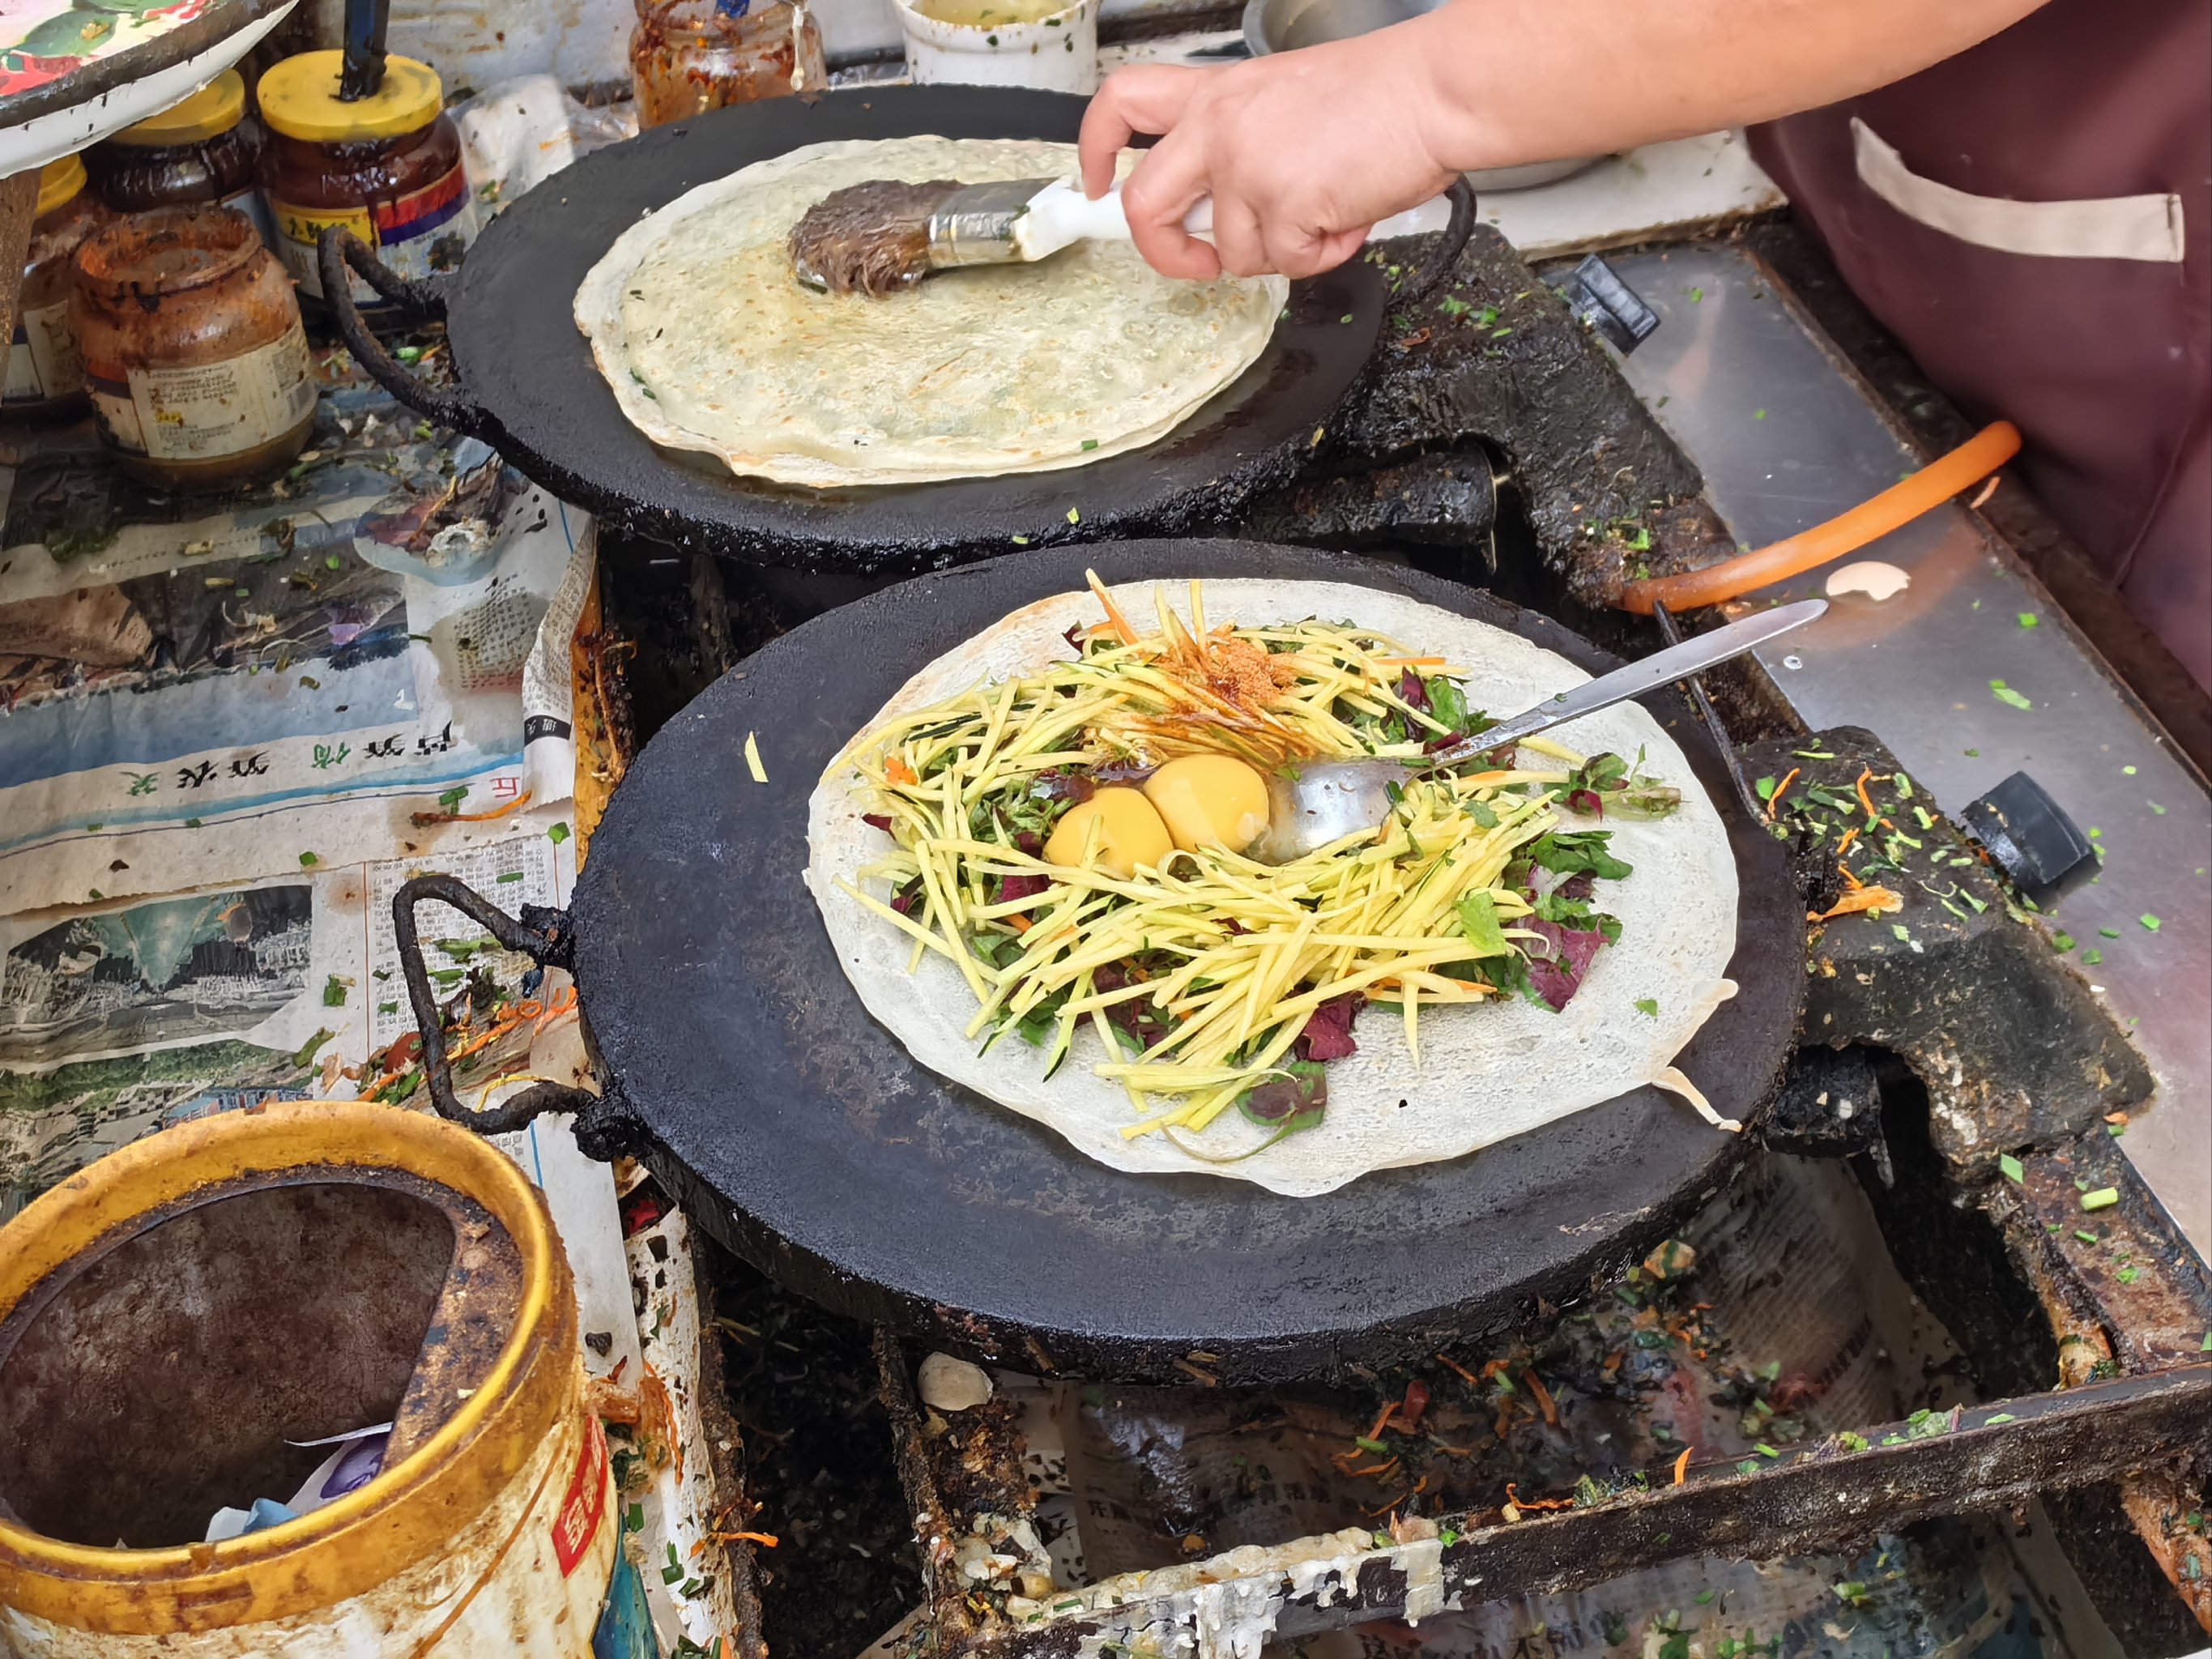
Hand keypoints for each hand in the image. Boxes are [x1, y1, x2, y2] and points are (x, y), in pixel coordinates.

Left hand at [1078, 31, 1460, 280]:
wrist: (1432, 92)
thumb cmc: (1378, 96)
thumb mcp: (1282, 100)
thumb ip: (1239, 142)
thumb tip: (1219, 207)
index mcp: (1215, 95)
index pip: (1121, 104)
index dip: (1093, 150)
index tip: (1094, 183)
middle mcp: (1219, 127)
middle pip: (1143, 203)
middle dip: (1163, 250)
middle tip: (1195, 260)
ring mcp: (1247, 168)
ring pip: (1233, 253)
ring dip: (1282, 250)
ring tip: (1326, 211)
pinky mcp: (1283, 205)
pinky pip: (1288, 264)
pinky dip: (1323, 254)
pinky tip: (1347, 217)